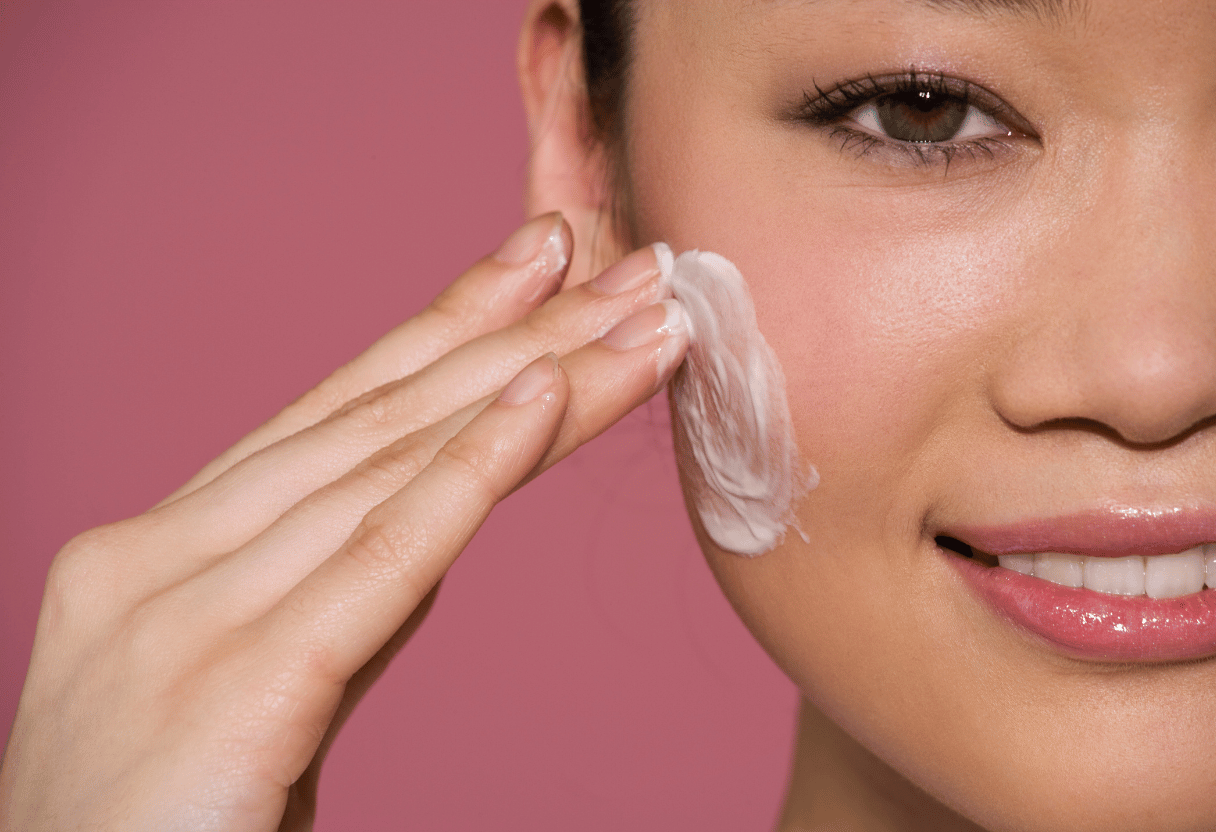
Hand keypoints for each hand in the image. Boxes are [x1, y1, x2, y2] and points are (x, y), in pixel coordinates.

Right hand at [0, 214, 686, 831]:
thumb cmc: (167, 830)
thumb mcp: (250, 684)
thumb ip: (334, 590)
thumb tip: (438, 507)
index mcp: (156, 548)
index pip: (332, 414)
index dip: (448, 327)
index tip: (540, 259)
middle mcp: (159, 557)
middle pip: (378, 419)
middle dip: (520, 333)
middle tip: (630, 261)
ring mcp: (183, 615)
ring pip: (396, 465)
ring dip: (540, 381)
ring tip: (643, 321)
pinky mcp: (233, 688)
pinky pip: (382, 558)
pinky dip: (472, 470)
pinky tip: (543, 397)